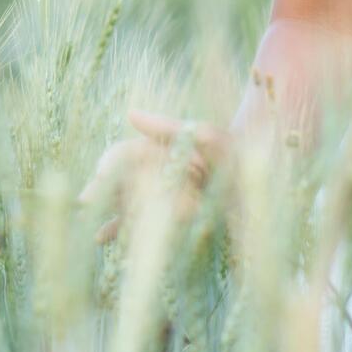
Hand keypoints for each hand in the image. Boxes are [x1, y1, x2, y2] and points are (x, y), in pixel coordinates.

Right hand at [79, 109, 231, 245]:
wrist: (266, 175)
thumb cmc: (235, 148)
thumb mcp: (203, 134)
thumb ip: (166, 126)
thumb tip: (130, 114)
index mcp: (160, 149)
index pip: (123, 156)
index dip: (108, 167)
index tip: (98, 178)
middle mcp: (157, 171)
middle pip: (119, 181)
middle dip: (101, 192)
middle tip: (85, 204)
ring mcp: (163, 194)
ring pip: (126, 204)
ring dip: (109, 214)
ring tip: (93, 230)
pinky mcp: (172, 216)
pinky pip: (143, 222)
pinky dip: (123, 227)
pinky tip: (103, 237)